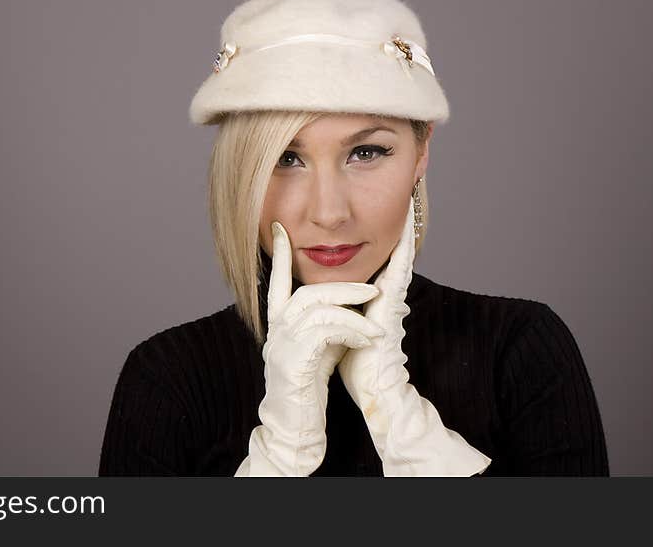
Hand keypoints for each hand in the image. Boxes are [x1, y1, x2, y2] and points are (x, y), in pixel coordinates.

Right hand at [235, 221, 384, 476]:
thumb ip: (326, 319)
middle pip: (306, 292)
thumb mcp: (318, 344)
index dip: (278, 255)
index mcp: (278, 322)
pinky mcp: (294, 358)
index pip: (275, 280)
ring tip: (377, 314)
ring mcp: (281, 343)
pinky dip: (351, 331)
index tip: (280, 229)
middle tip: (372, 288)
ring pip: (316, 307)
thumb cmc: (308, 384)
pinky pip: (325, 331)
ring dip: (351, 307)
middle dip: (341, 286)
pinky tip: (368, 338)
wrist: (295, 423)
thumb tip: (350, 298)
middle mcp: (276, 329)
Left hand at [337, 196, 491, 475]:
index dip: (372, 234)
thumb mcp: (340, 327)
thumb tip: (323, 299)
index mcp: (369, 297)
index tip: (368, 208)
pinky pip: (399, 269)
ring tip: (408, 196)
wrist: (373, 389)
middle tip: (400, 192)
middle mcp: (382, 292)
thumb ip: (337, 309)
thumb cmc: (355, 364)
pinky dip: (403, 246)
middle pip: (387, 250)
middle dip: (393, 223)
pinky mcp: (393, 303)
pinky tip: (405, 225)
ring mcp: (391, 296)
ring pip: (397, 254)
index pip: (372, 258)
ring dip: (402, 226)